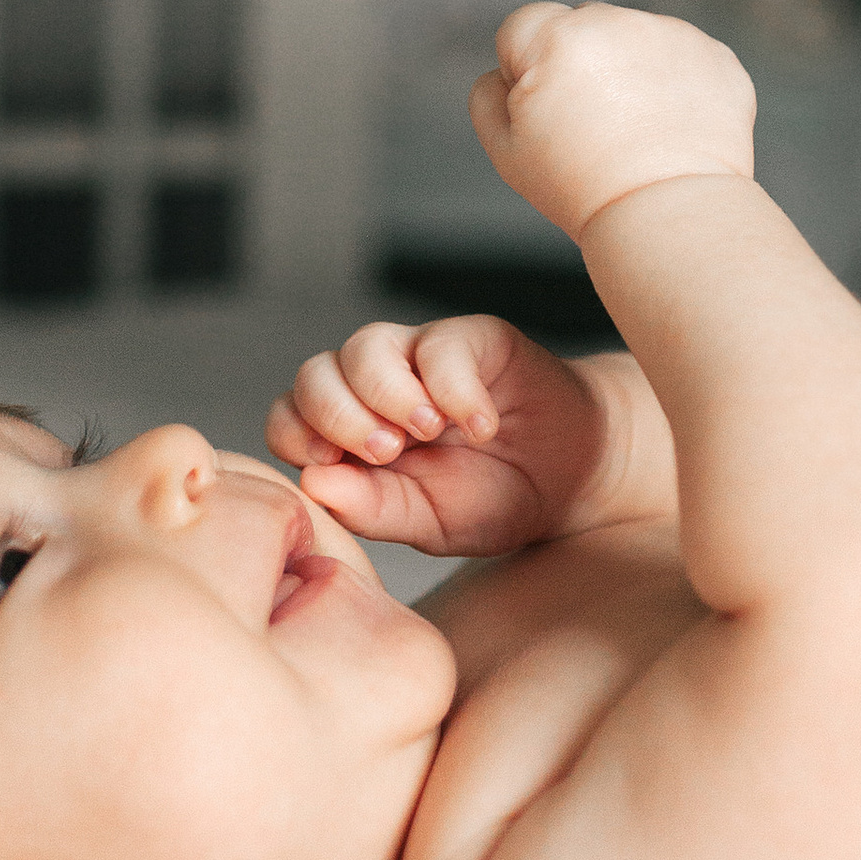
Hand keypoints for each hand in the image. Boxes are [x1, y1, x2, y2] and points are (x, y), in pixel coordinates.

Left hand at [266, 313, 617, 554]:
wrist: (572, 479)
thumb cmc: (492, 499)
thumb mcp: (426, 522)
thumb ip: (371, 508)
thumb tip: (313, 486)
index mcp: (348, 434)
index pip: (288, 419)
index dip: (297, 437)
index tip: (332, 469)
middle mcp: (372, 387)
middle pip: (315, 375)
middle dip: (338, 415)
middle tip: (387, 453)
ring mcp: (418, 357)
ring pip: (365, 347)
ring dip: (387, 392)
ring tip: (428, 431)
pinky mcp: (470, 337)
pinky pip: (441, 344)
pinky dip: (454, 387)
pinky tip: (480, 425)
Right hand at [468, 2, 755, 242]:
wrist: (668, 215)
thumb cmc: (580, 188)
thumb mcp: (506, 151)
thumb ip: (487, 95)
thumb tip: (503, 71)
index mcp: (558, 36)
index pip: (523, 27)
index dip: (526, 73)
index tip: (549, 116)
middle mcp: (618, 21)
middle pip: (583, 24)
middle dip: (582, 64)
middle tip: (595, 128)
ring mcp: (674, 35)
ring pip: (635, 39)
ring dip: (631, 70)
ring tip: (638, 133)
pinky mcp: (717, 56)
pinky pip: (682, 57)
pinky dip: (678, 86)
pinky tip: (673, 131)